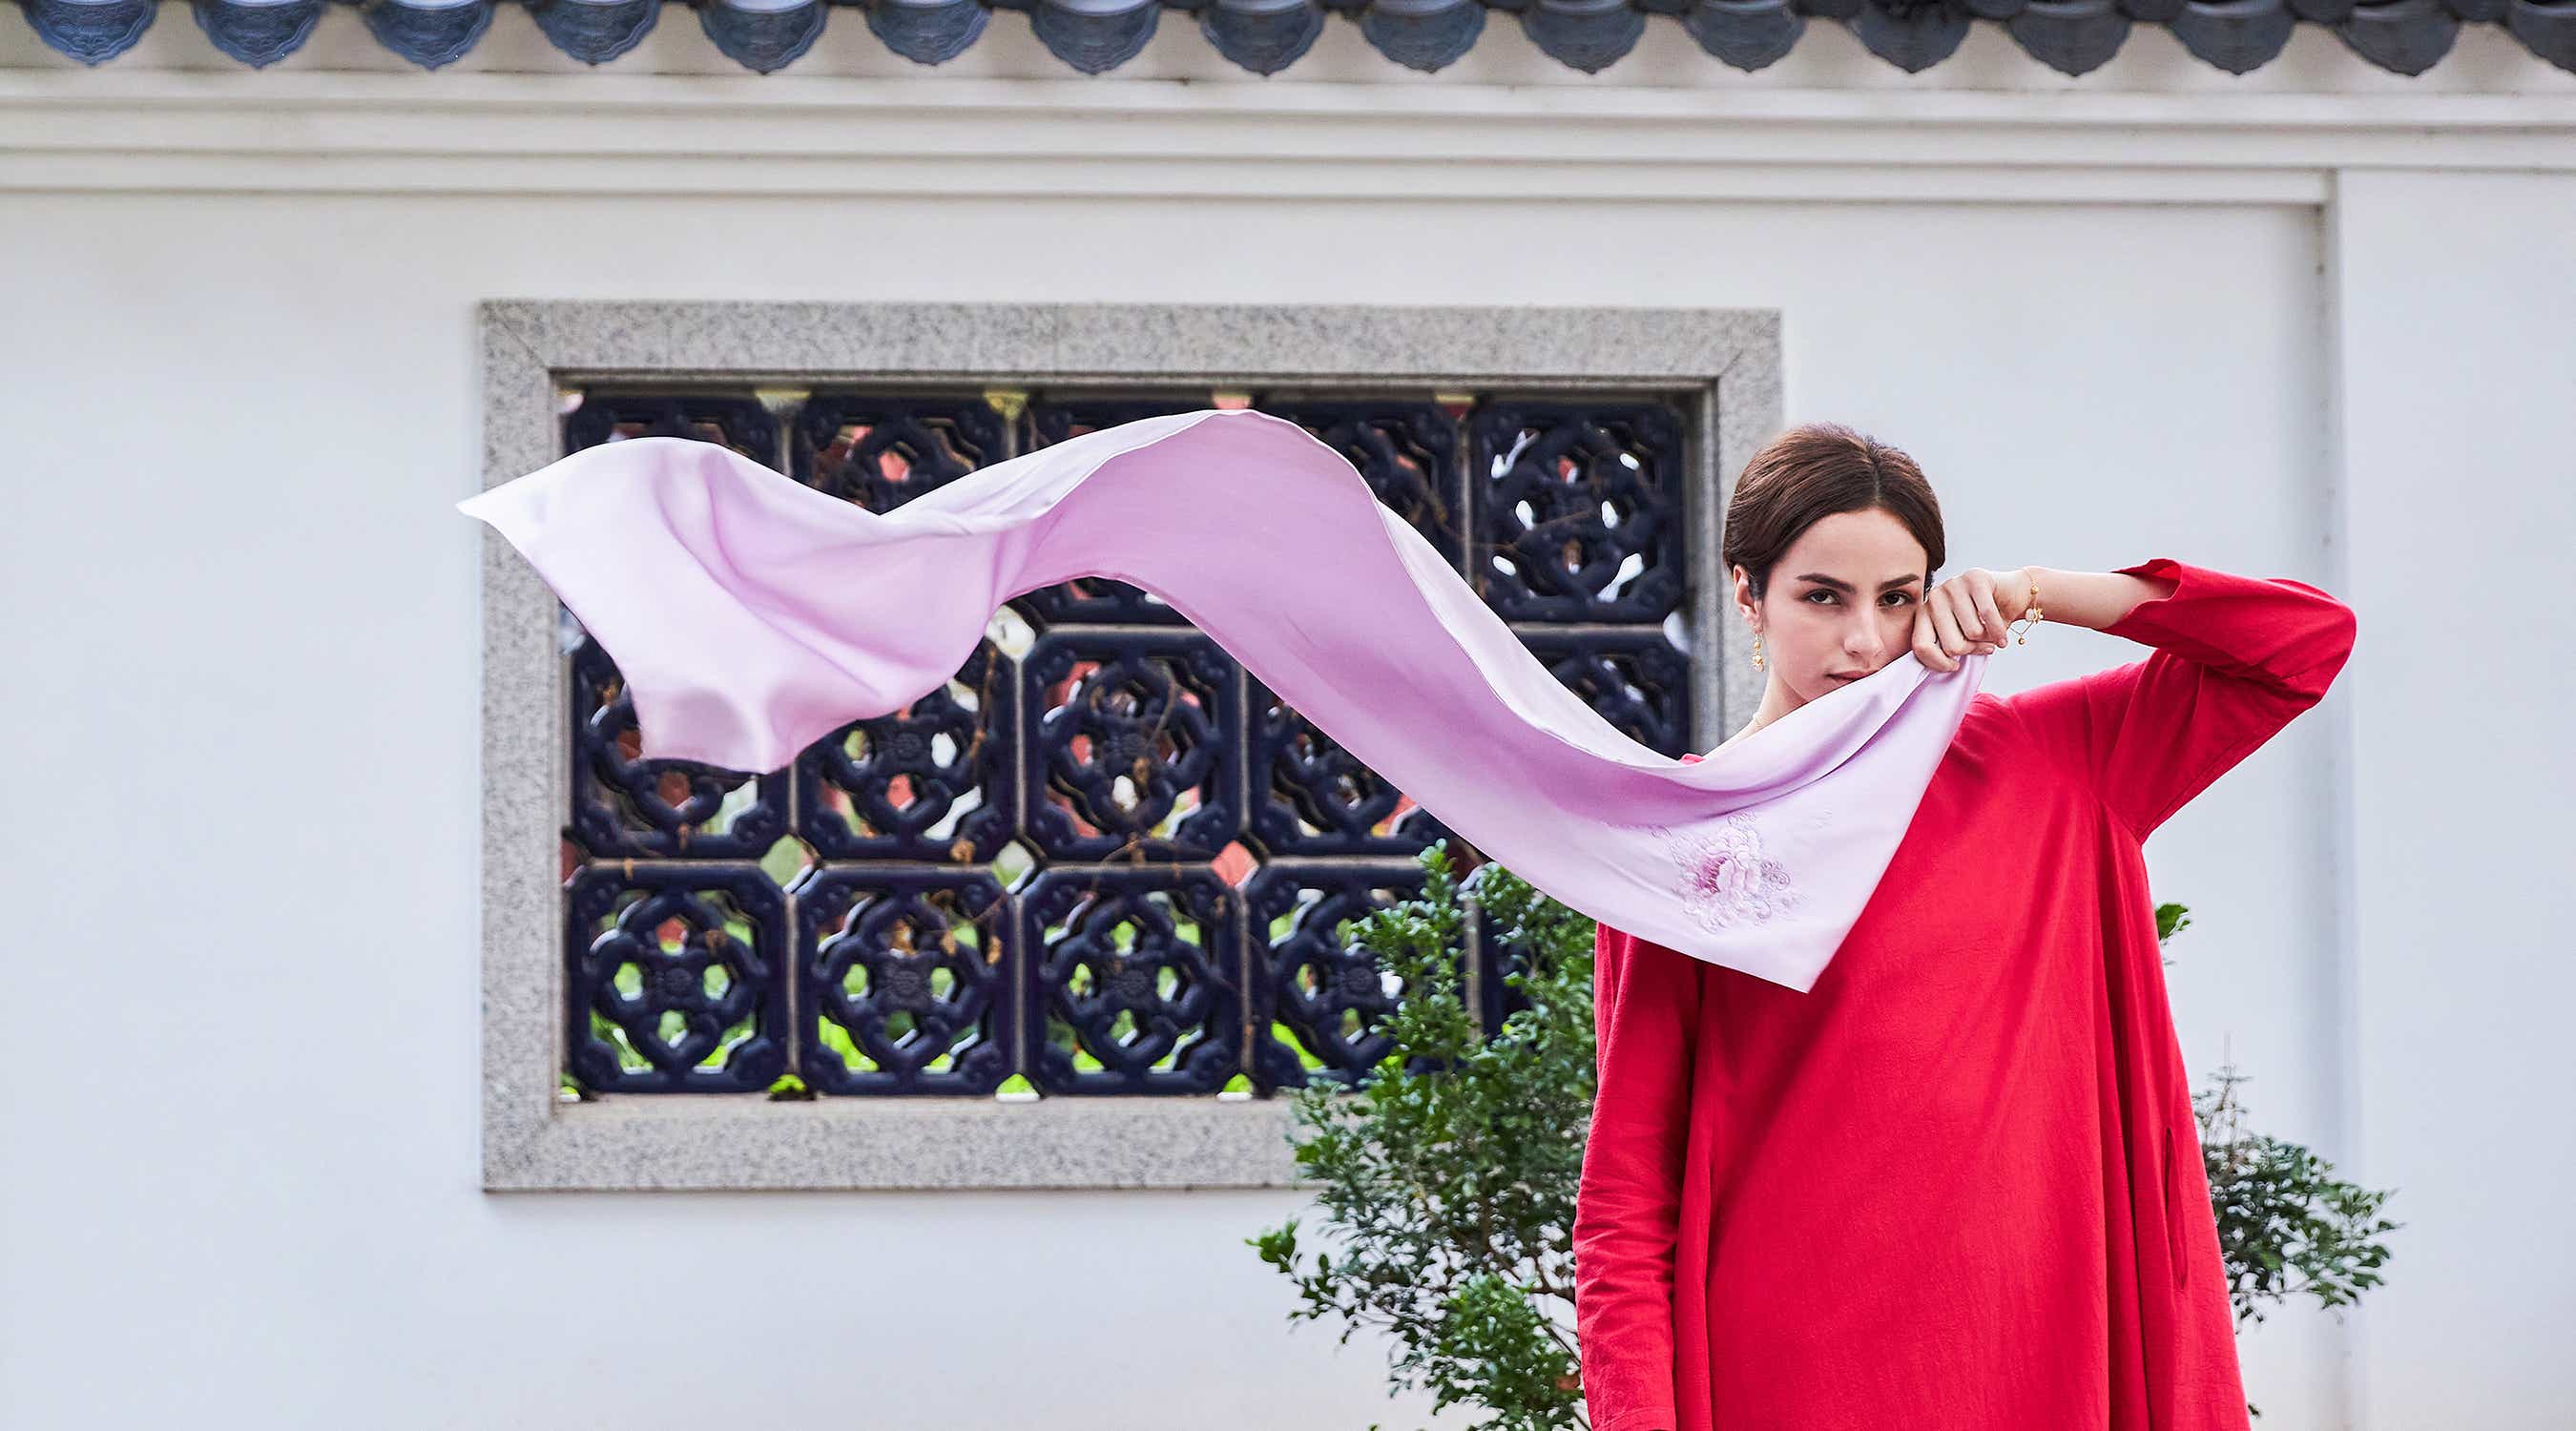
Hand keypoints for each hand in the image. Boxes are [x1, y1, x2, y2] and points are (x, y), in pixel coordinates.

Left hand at [1911, 566, 2027, 671]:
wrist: (2011, 595)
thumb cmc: (1982, 621)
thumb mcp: (1960, 638)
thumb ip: (1946, 650)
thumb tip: (1946, 665)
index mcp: (1924, 613)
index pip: (1920, 646)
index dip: (1939, 663)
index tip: (1954, 666)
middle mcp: (1934, 596)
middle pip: (1951, 645)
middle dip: (1971, 650)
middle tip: (1982, 646)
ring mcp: (1953, 585)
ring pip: (1972, 632)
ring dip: (1987, 639)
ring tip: (1991, 634)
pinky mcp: (1975, 578)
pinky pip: (1988, 616)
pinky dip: (1999, 632)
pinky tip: (2002, 638)